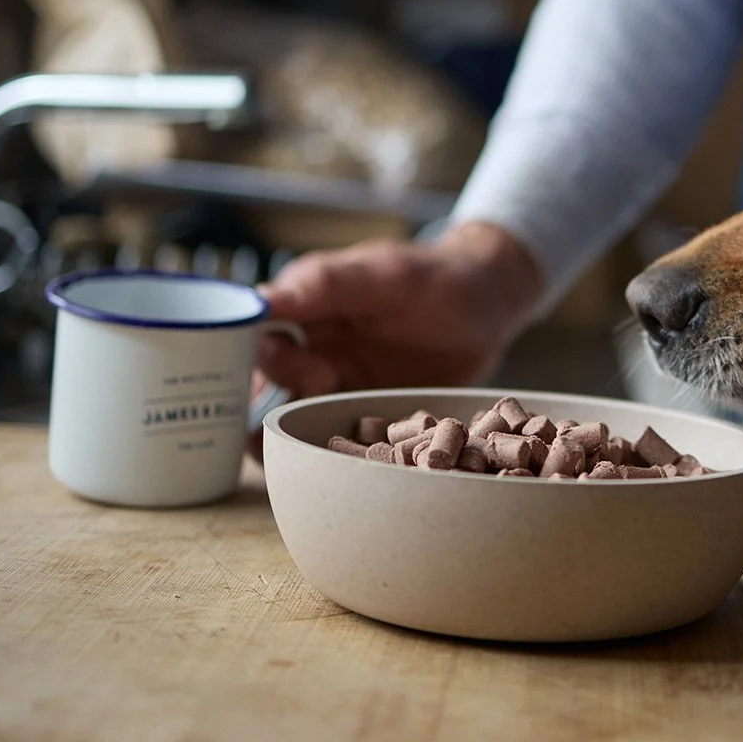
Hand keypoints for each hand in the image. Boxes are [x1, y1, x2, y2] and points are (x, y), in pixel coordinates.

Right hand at [246, 222, 542, 455]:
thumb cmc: (435, 278)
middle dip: (279, 391)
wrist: (486, 310)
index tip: (305, 363)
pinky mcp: (355, 411)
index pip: (257, 330)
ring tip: (287, 451)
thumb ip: (326, 284)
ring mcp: (331, 382)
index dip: (266, 351)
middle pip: (264, 379)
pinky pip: (325, 436)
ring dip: (281, 435)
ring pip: (285, 413)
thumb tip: (261, 301)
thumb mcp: (385, 274)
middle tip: (325, 383)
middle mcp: (309, 343)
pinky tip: (324, 467)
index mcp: (305, 302)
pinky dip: (318, 453)